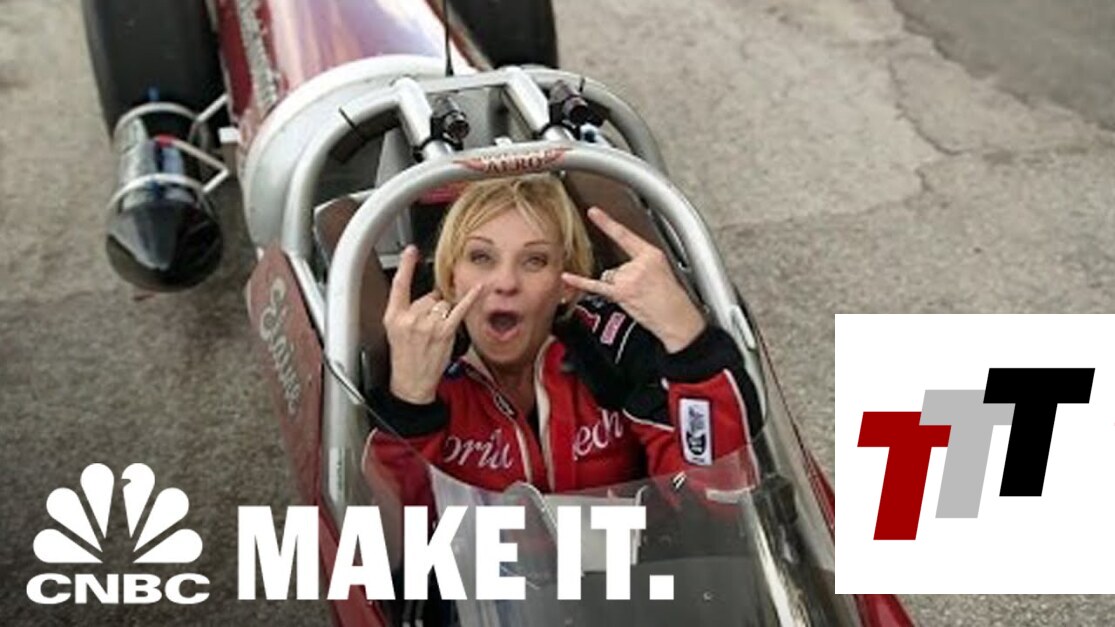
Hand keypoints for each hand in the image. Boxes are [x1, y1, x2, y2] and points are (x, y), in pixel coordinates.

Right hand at [383, 246, 484, 403]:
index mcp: (394, 316)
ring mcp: (428, 325)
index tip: (410, 251)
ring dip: (444, 313)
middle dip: (431, 307)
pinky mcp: (445, 332)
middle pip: (428, 296)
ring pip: (443, 303)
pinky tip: (479, 288)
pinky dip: (470, 298)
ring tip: (436, 331)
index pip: (398, 285)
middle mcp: (410, 319)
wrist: (411, 382)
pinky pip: (459, 309)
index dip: (405, 265)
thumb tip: (426, 296)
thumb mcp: (393, 331)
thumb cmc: (404, 357)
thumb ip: (405, 310)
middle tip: (427, 326)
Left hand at [561, 207, 705, 352]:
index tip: (593, 212)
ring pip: (610, 277)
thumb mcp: (664, 269)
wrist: (677, 320)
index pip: (625, 234)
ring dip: (619, 288)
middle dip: (624, 278)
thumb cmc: (673, 299)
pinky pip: (596, 285)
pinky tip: (568, 276)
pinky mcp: (621, 292)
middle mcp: (639, 263)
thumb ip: (643, 262)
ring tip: (638, 297)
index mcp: (652, 254)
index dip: (607, 222)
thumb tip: (625, 267)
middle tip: (643, 290)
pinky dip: (580, 281)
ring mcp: (629, 278)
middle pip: (616, 264)